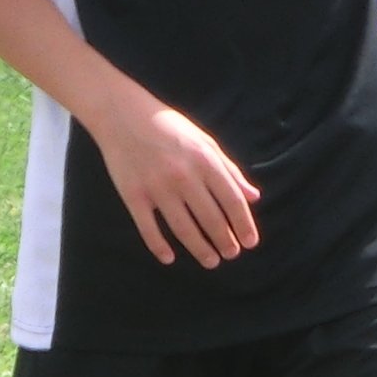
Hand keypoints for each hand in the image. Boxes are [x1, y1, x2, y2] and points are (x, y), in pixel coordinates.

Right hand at [89, 92, 261, 268]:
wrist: (123, 115)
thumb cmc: (169, 127)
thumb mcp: (205, 142)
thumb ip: (230, 170)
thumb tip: (253, 197)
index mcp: (204, 161)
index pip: (232, 200)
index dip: (244, 224)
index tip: (250, 243)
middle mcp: (184, 176)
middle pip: (210, 219)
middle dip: (225, 241)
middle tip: (232, 254)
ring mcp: (157, 188)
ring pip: (183, 229)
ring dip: (200, 249)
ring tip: (211, 261)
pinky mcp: (133, 195)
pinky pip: (148, 229)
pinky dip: (159, 247)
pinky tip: (169, 258)